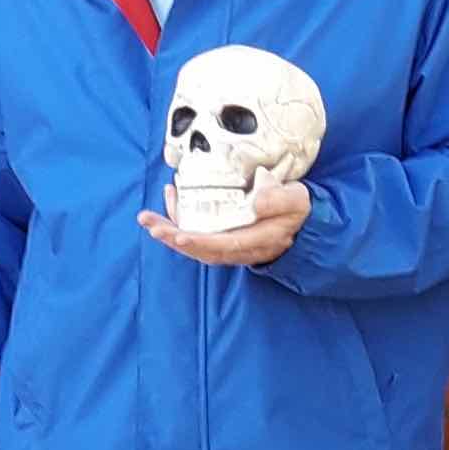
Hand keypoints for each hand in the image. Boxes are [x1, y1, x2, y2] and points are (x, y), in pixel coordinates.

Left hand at [140, 167, 311, 267]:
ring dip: (170, 232)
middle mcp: (239, 248)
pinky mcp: (222, 236)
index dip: (201, 242)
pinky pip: (198, 232)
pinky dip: (181, 219)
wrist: (300, 221)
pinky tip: (171, 201)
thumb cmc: (297, 209)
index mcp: (258, 240)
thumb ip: (279, 200)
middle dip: (174, 237)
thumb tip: (256, 202)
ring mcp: (229, 244)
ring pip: (195, 244)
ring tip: (148, 218)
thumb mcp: (296, 200)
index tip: (181, 236)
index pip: (225, 245)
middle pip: (202, 249)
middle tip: (151, 224)